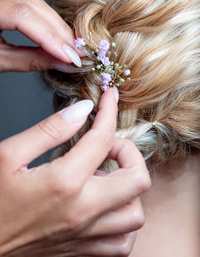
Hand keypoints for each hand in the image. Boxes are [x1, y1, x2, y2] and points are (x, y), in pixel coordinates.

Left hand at [0, 0, 81, 72]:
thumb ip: (32, 60)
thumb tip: (65, 64)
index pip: (22, 16)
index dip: (51, 37)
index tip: (71, 57)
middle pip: (32, 3)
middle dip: (58, 30)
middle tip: (78, 53)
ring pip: (33, 0)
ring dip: (55, 24)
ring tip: (70, 46)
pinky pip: (29, 2)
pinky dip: (46, 19)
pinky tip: (57, 34)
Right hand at [0, 89, 150, 256]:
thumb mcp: (9, 155)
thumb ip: (50, 130)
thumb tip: (82, 109)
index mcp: (64, 181)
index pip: (103, 138)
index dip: (110, 112)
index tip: (110, 98)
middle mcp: (82, 210)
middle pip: (138, 179)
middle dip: (130, 153)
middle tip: (109, 144)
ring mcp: (85, 234)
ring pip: (135, 214)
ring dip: (130, 188)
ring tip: (106, 176)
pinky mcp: (82, 250)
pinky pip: (122, 243)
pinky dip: (123, 221)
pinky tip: (106, 205)